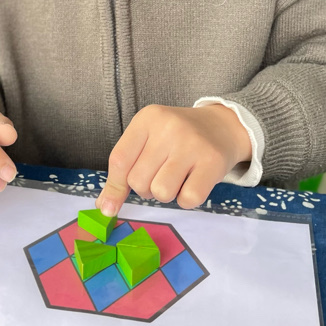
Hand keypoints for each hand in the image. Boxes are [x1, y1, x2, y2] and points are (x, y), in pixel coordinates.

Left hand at [95, 104, 250, 216]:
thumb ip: (124, 169)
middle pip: (138, 181)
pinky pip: (187, 199)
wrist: (221, 126)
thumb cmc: (177, 137)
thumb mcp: (148, 139)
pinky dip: (186, 200)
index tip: (109, 207)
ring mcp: (192, 144)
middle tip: (160, 175)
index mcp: (148, 118)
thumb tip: (104, 207)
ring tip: (175, 178)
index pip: (120, 160)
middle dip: (145, 188)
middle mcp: (169, 127)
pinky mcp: (213, 162)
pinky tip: (192, 182)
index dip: (113, 188)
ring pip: (161, 192)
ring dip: (165, 194)